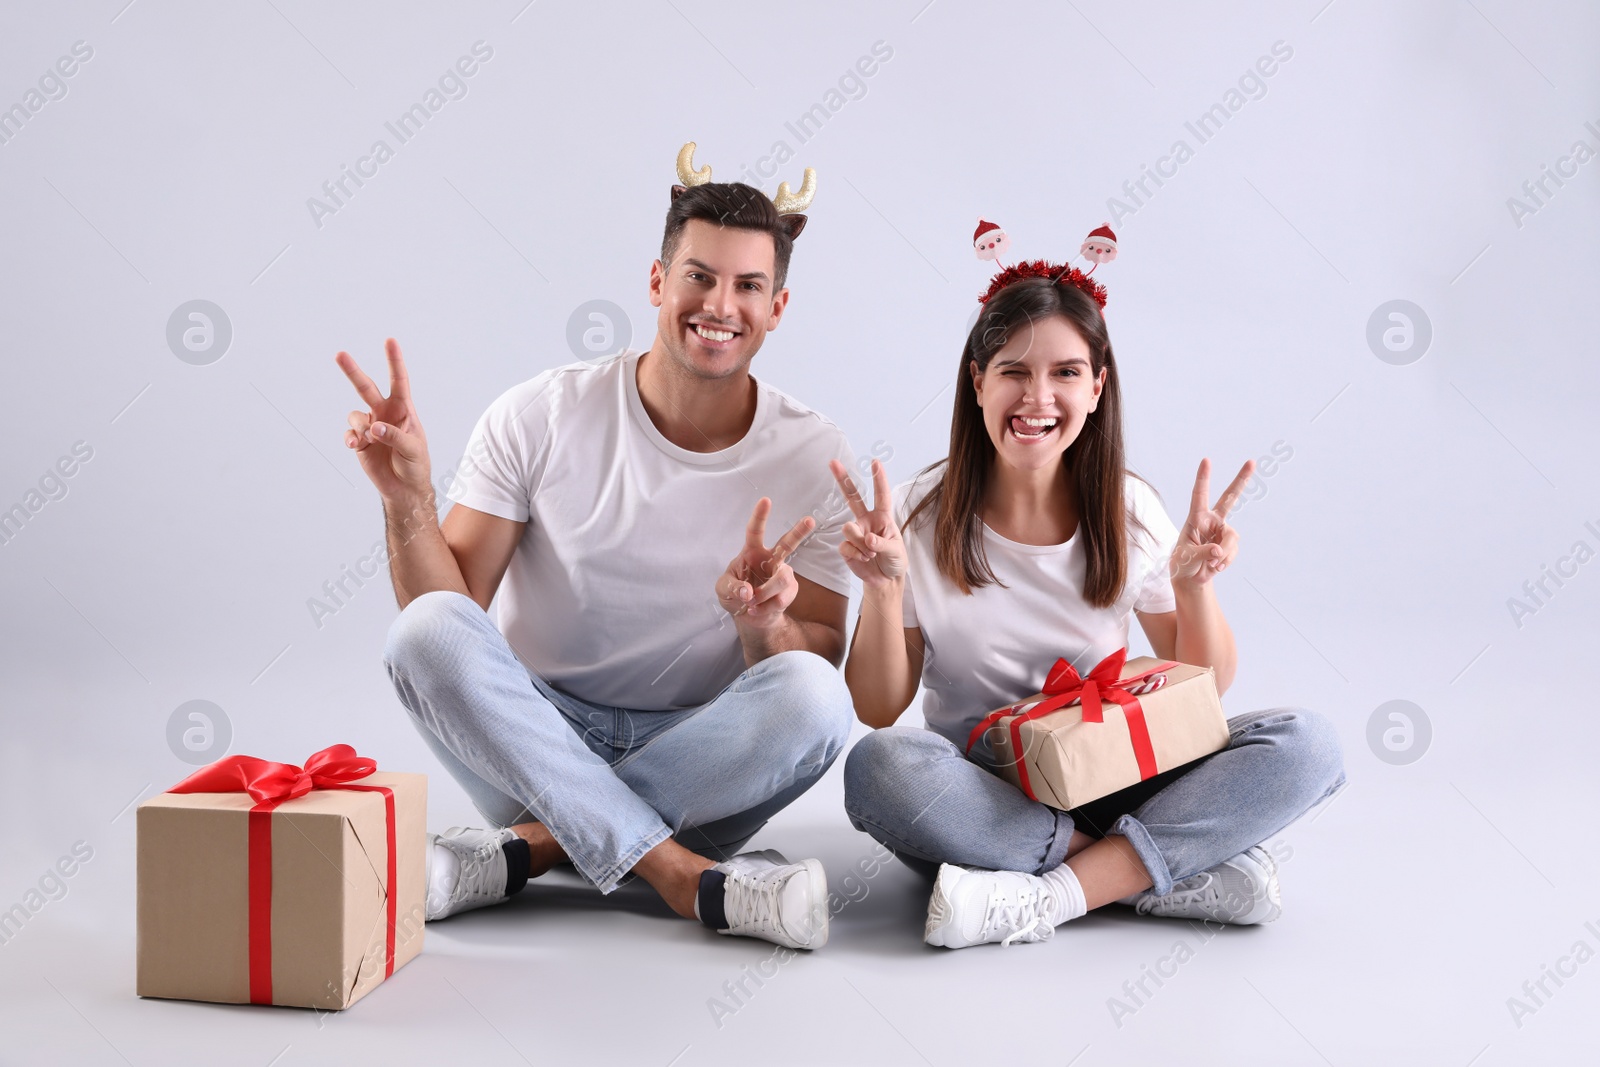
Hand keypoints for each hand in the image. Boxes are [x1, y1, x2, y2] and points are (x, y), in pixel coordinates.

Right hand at [336, 338, 431, 502]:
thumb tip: (374, 426)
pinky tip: (356, 445)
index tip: (390, 341)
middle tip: (339, 354)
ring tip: (368, 440)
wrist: (404, 488)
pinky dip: (351, 438)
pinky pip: (349, 433)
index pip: (399, 381)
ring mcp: (371, 426)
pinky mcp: (360, 441)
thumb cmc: (416, 464)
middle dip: (352, 371)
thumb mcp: (413, 449)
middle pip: (366, 388)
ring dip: (359, 427)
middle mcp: (384, 413)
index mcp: (403, 410)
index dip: (394, 361)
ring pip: (355, 414)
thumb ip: (394, 436)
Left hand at [716, 498, 814, 628]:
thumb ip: (731, 588)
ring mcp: (782, 574)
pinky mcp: (790, 590)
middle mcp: (770, 559)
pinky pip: (783, 598)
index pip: (755, 531)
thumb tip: (747, 592)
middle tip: (810, 520)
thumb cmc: (735, 595)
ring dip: (764, 595)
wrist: (749, 616)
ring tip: (752, 603)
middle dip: (799, 531)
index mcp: (752, 551)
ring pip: (782, 579)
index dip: (760, 516)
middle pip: (788, 543)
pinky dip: (766, 608)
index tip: (766, 500)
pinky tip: (759, 609)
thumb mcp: (723, 590)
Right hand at [829, 458, 906, 587]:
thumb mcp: (896, 551)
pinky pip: (846, 546)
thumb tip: (868, 539)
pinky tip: (864, 559)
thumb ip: (883, 544)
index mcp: (882, 517)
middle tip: (833, 462)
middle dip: (842, 479)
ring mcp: (855, 533)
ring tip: (871, 554)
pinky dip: (856, 554)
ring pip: (849, 529)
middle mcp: (866, 521)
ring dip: (861, 544)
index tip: (875, 462)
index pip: (881, 495)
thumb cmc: (895, 560)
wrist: (885, 580)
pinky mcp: (846, 547)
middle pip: (852, 497)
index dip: (879, 479)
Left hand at [1169, 458, 1252, 588]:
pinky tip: (1216, 566)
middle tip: (1252, 462)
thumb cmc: (1183, 563)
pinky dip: (1225, 561)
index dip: (1203, 478)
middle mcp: (1211, 520)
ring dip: (1223, 554)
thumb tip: (1218, 550)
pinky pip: (1233, 551)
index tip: (1206, 460)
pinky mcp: (1230, 543)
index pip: (1199, 495)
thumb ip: (1202, 553)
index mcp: (1195, 517)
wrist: (1191, 578)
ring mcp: (1223, 531)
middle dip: (1241, 480)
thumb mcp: (1186, 559)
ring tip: (1211, 563)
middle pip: (1229, 498)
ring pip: (1232, 538)